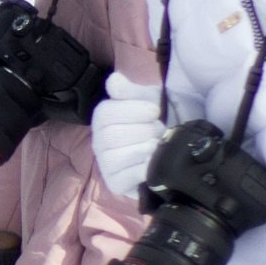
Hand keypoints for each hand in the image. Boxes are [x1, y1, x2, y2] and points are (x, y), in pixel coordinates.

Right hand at [90, 71, 164, 202]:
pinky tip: (154, 162)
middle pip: (111, 136)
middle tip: (158, 130)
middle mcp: (98, 142)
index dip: (132, 111)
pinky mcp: (115, 184)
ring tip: (157, 145)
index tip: (154, 110)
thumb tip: (115, 80)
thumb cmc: (153, 121)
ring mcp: (105, 165)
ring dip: (144, 149)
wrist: (167, 149)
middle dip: (142, 131)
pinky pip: (125, 178)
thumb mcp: (146, 100)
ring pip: (117, 157)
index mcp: (103, 118)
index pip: (105, 114)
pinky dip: (144, 169)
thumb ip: (130, 90)